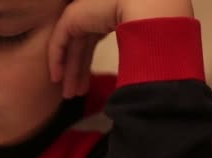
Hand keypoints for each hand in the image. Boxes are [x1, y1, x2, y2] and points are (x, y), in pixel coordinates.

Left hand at [49, 0, 193, 97]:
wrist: (150, 7)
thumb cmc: (155, 24)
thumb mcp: (141, 42)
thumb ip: (133, 55)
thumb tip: (135, 77)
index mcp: (112, 14)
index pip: (93, 42)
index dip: (88, 65)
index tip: (87, 88)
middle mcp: (96, 12)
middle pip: (82, 47)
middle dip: (79, 72)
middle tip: (76, 94)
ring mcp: (84, 12)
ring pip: (71, 46)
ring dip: (70, 71)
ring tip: (69, 94)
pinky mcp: (73, 15)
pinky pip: (59, 40)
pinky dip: (57, 59)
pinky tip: (57, 78)